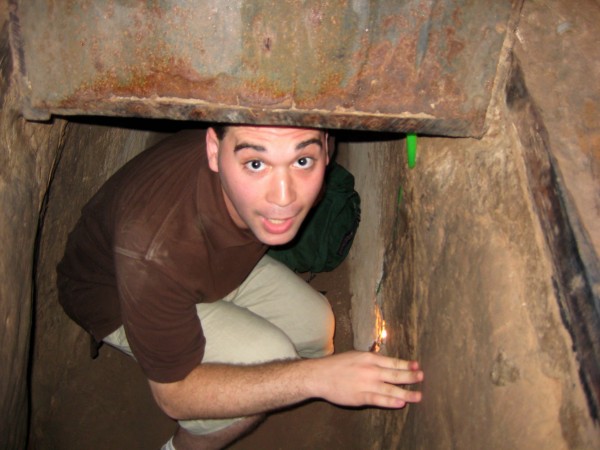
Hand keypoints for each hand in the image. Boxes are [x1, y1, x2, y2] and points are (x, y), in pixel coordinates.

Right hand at [306, 351, 422, 408]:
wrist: (319, 375)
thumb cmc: (336, 365)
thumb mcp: (355, 356)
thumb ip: (370, 359)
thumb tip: (384, 361)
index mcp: (369, 358)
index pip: (392, 361)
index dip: (406, 364)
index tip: (417, 366)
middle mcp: (370, 370)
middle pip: (395, 374)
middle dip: (411, 377)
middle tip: (422, 378)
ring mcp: (366, 383)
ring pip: (391, 388)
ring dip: (406, 392)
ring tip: (418, 396)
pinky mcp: (360, 396)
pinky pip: (379, 399)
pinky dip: (390, 401)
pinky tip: (400, 403)